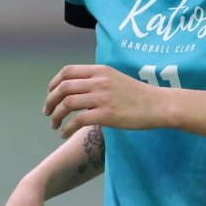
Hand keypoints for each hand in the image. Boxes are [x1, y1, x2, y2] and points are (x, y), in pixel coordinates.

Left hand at [45, 64, 162, 138]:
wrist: (158, 105)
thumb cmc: (138, 95)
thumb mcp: (115, 79)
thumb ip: (97, 81)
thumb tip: (79, 90)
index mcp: (99, 71)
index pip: (67, 71)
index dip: (53, 83)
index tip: (50, 95)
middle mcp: (98, 81)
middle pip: (63, 88)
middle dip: (50, 101)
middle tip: (47, 112)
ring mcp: (102, 98)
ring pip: (67, 104)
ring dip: (56, 116)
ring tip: (54, 125)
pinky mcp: (106, 115)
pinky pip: (78, 121)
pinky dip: (67, 128)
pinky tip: (65, 134)